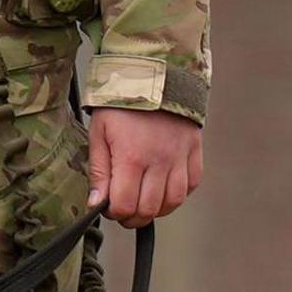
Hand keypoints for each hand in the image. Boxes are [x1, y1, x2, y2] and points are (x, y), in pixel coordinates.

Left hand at [88, 107, 201, 225]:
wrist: (153, 74)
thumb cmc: (121, 103)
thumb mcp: (99, 133)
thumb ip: (99, 171)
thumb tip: (96, 203)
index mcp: (131, 157)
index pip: (125, 205)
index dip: (114, 213)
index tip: (108, 207)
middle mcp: (159, 161)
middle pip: (149, 209)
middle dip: (133, 217)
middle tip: (124, 210)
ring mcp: (180, 157)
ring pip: (173, 202)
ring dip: (156, 209)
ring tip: (143, 202)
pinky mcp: (194, 151)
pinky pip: (191, 184)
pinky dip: (178, 193)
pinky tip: (163, 188)